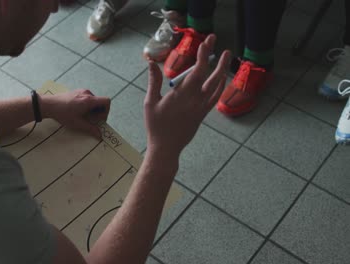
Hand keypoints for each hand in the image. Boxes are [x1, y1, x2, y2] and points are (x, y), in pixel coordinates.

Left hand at [40, 89, 110, 138]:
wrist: (48, 105)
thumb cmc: (63, 114)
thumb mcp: (77, 123)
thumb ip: (91, 129)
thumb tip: (100, 135)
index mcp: (89, 100)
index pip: (107, 101)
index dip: (106, 111)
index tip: (99, 119)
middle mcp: (87, 93)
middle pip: (100, 102)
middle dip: (98, 112)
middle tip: (90, 120)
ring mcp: (82, 91)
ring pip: (94, 101)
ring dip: (92, 110)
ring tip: (82, 116)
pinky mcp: (77, 91)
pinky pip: (88, 98)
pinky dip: (87, 105)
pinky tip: (78, 111)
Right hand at [144, 34, 230, 157]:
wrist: (166, 147)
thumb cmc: (155, 126)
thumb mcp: (150, 102)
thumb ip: (154, 81)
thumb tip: (152, 63)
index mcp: (182, 95)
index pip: (197, 71)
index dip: (202, 55)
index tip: (204, 43)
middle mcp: (195, 100)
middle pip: (210, 75)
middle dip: (215, 57)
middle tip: (216, 42)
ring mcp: (201, 107)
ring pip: (217, 86)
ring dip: (222, 69)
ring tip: (225, 55)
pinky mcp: (203, 114)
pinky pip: (215, 96)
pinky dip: (220, 85)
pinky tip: (221, 77)